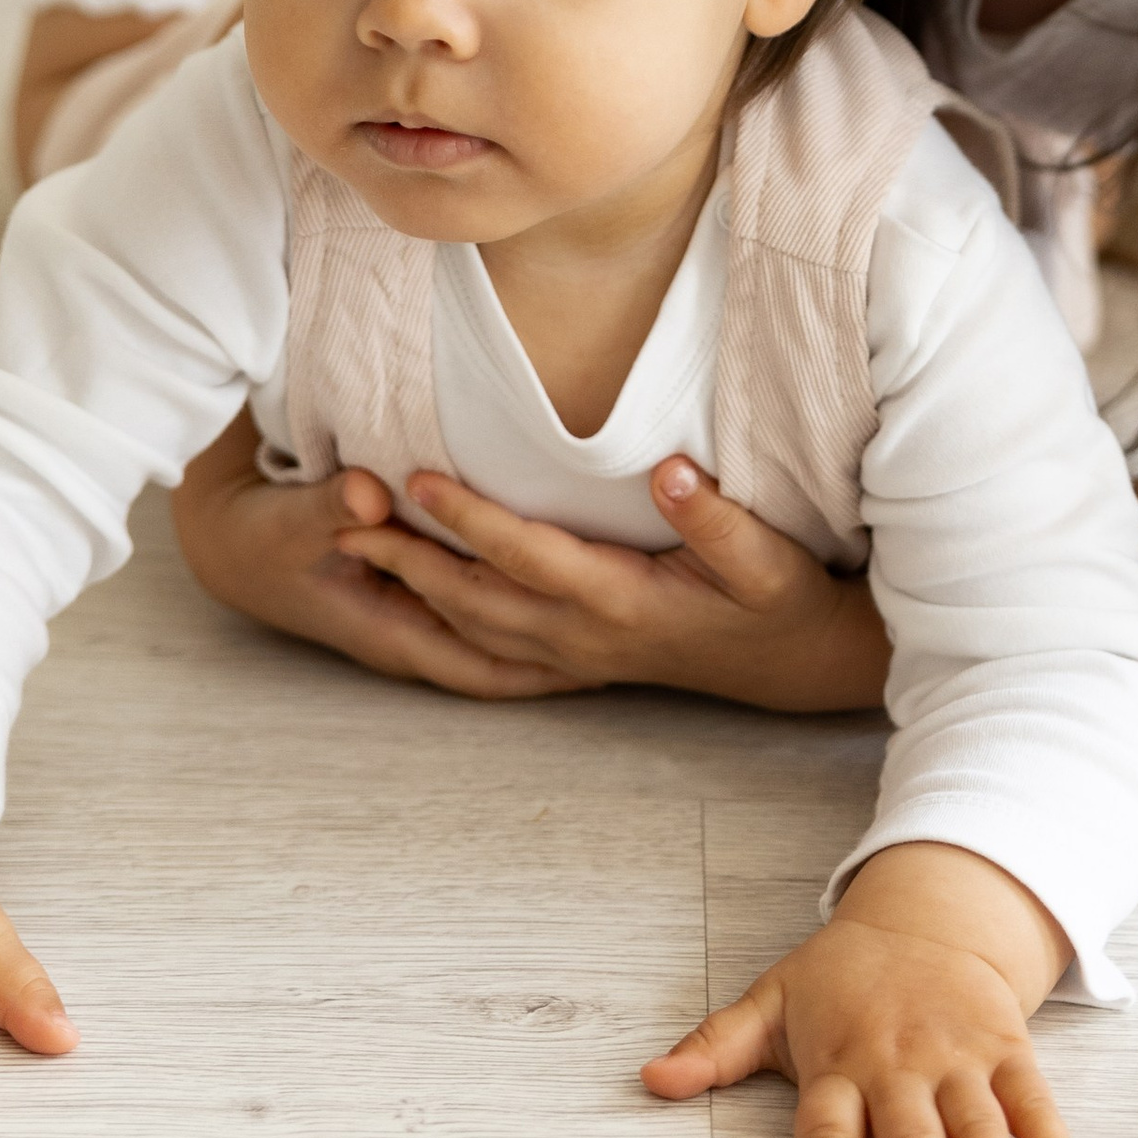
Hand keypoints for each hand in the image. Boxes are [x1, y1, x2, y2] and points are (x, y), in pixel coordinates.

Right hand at [170, 411, 582, 699]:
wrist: (229, 546)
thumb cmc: (264, 534)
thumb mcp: (295, 519)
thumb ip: (335, 505)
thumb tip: (372, 493)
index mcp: (391, 632)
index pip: (482, 665)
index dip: (542, 670)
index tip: (604, 663)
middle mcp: (408, 638)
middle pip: (502, 668)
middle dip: (566, 669)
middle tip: (639, 657)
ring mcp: (409, 625)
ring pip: (495, 650)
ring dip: (548, 649)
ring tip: (621, 638)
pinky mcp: (410, 602)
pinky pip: (480, 625)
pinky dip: (522, 622)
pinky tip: (561, 602)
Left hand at [332, 458, 892, 712]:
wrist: (793, 665)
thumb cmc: (779, 600)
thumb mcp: (766, 558)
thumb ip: (715, 517)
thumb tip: (670, 472)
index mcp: (620, 599)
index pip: (525, 552)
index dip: (469, 516)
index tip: (417, 477)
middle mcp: (585, 634)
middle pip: (475, 598)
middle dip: (407, 559)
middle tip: (344, 519)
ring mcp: (576, 655)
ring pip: (473, 628)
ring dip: (414, 591)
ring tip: (360, 551)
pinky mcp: (578, 662)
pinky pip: (492, 652)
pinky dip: (443, 627)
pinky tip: (414, 603)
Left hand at [642, 844, 1078, 1137]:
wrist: (927, 915)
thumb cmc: (841, 977)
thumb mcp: (772, 1001)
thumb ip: (715, 1046)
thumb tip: (650, 1079)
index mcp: (838, 1063)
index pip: (828, 1127)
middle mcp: (899, 1065)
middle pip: (914, 1137)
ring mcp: (957, 1056)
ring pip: (977, 1125)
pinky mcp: (1006, 1049)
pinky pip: (1032, 1100)